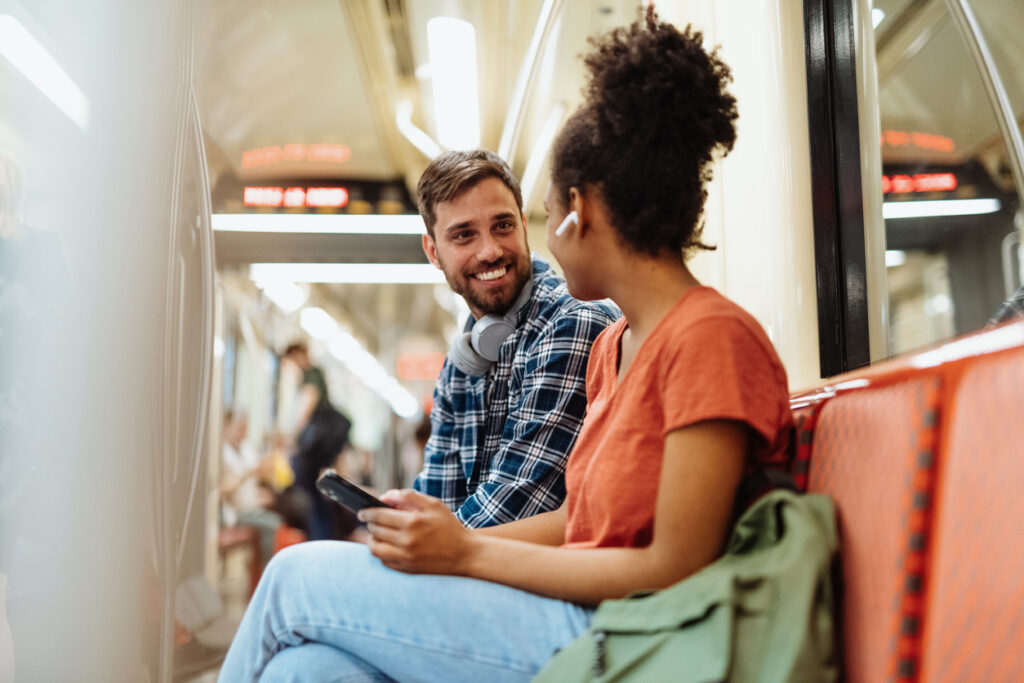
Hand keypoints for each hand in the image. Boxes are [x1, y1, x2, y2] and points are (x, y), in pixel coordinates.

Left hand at [358, 489, 475, 574]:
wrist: (465, 554)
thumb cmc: (449, 526)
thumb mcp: (433, 505)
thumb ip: (409, 497)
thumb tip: (385, 497)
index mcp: (412, 522)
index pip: (378, 515)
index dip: (367, 512)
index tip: (362, 511)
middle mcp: (406, 541)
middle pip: (375, 531)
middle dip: (370, 523)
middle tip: (370, 519)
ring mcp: (405, 557)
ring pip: (375, 548)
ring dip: (372, 539)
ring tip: (376, 533)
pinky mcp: (406, 569)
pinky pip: (384, 561)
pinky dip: (381, 552)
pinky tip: (386, 545)